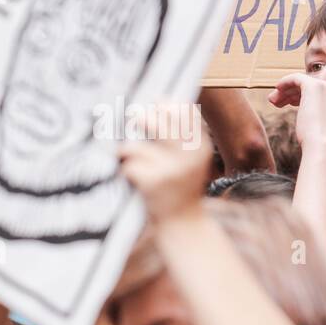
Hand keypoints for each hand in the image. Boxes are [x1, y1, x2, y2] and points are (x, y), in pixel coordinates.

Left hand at [118, 103, 213, 222]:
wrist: (184, 224)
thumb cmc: (181, 187)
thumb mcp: (190, 160)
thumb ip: (180, 134)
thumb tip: (159, 100)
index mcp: (200, 146)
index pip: (182, 111)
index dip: (164, 104)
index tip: (154, 103)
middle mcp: (189, 155)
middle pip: (155, 121)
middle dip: (140, 119)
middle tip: (133, 121)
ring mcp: (171, 170)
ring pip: (134, 147)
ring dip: (126, 153)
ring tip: (130, 161)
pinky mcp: (152, 183)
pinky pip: (127, 166)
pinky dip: (125, 172)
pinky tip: (132, 181)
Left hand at [269, 72, 325, 151]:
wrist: (324, 146)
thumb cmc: (325, 144)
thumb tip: (316, 120)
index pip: (322, 92)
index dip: (305, 97)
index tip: (293, 104)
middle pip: (312, 87)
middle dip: (294, 93)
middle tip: (279, 103)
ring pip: (303, 83)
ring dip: (287, 91)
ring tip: (273, 100)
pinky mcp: (314, 86)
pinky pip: (297, 78)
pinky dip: (285, 82)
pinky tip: (277, 89)